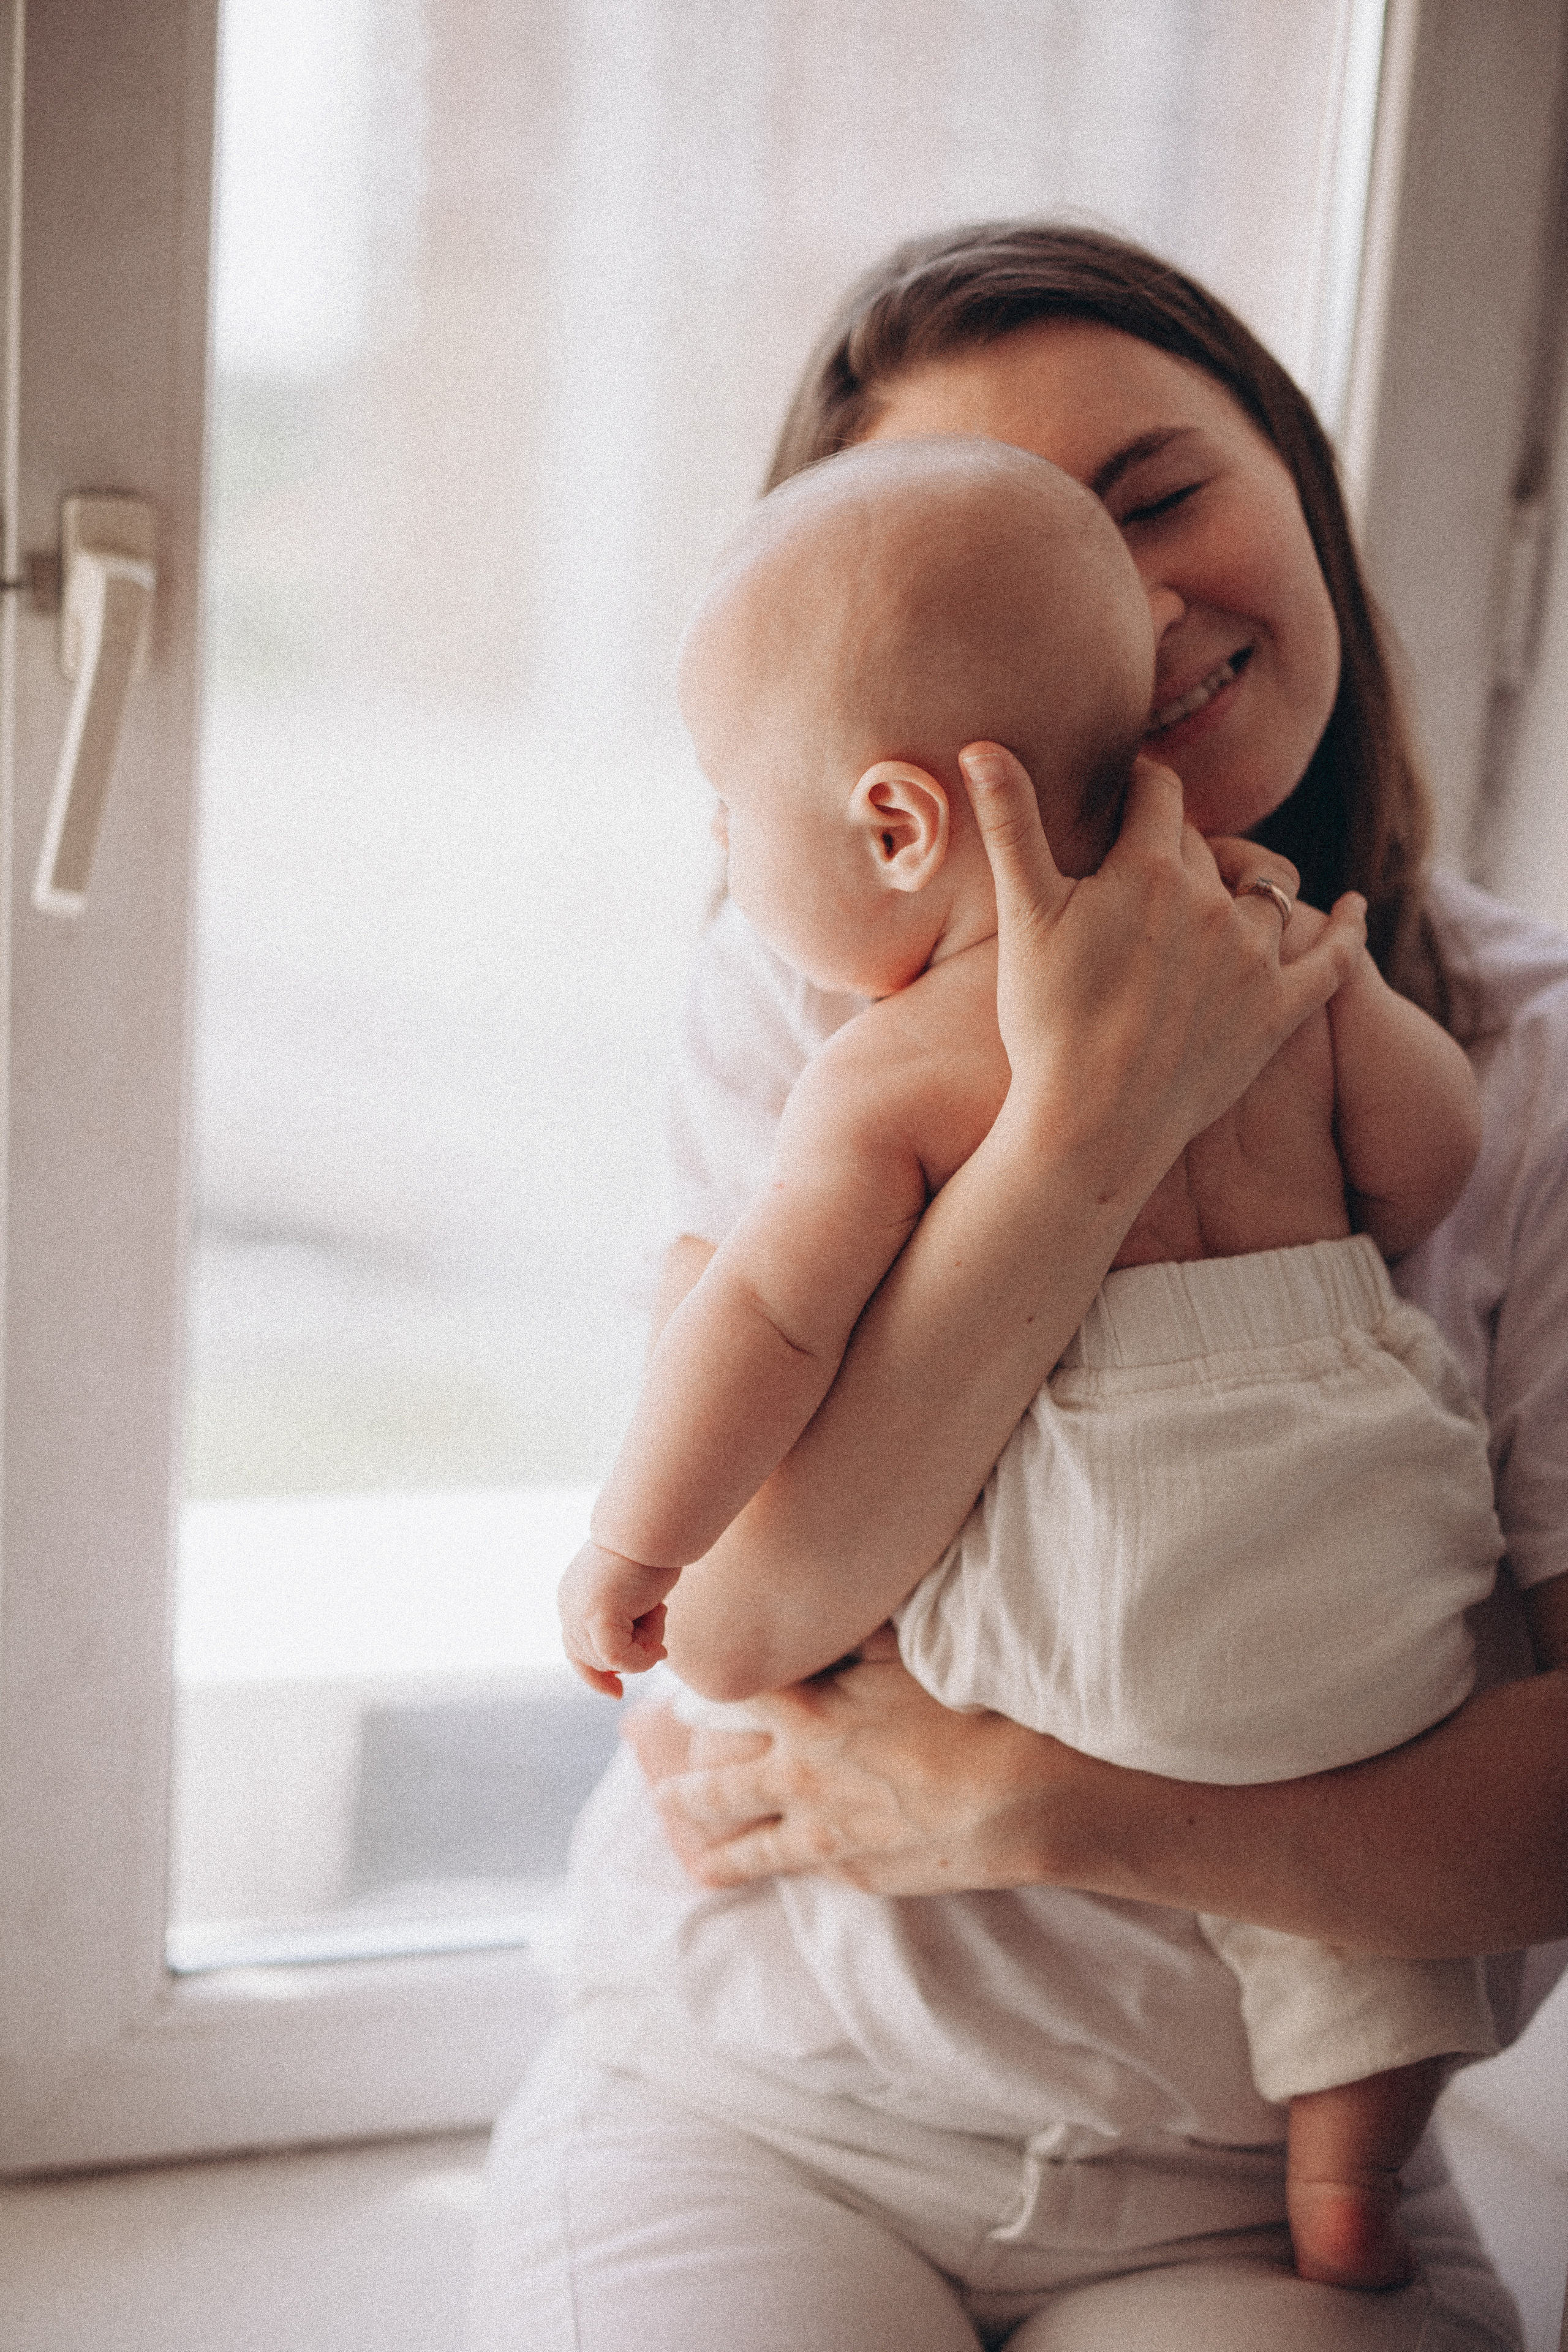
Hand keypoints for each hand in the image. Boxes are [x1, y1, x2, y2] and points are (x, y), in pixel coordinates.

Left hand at [558, 1538, 678, 1698]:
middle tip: (660, 1642)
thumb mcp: (633, 1594)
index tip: (617, 1692)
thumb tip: (624, 1662)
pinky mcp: (596, 1616)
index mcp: (572, 1598)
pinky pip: (618, 1658)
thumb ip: (622, 1621)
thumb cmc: (652, 1553)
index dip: (594, 1675)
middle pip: (595, 1659)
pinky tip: (659, 1648)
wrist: (654, 1526)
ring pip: (609, 1660)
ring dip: (643, 1648)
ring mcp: (578, 1611)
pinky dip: (641, 1659)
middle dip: (633, 1654)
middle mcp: (569, 1606)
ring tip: (659, 1618)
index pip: (574, 1650)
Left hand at [622, 1626, 1098, 1892]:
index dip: (702, 1692)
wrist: (1021, 1797)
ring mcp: (824, 1832)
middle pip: (720, 1783)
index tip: (678, 1690)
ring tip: (688, 1852)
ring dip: (711, 1843)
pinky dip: (768, 1869)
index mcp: (806, 1713)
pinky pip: (798, 1869)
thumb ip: (858, 1633)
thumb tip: (832, 1601)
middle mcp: (800, 1776)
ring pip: (748, 1843)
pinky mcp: (855, 1872)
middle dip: (684, 1785)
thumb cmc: (970, 1709)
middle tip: (657, 1787)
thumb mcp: (910, 1649)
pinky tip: (754, 1873)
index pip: (732, 1700)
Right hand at [958, 744, 1366, 1153]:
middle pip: (1203, 844)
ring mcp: (1254, 958)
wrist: (1093, 1124)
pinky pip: (1334, 958)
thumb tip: (978, 744)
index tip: (1130, 787)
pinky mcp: (1280, 1011)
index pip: (1157, 793)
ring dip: (1251, 877)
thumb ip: (1010, 823)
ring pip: (1269, 887)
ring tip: (1232, 880)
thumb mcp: (1023, 916)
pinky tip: (1354, 907)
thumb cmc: (1046, 1021)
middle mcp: (1215, 903)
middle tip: (1148, 861)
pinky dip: (1347, 928)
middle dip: (1177, 842)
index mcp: (1151, 869)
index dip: (1140, 784)